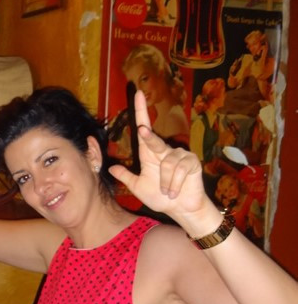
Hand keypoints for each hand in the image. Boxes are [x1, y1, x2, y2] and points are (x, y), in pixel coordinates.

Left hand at [108, 90, 211, 222]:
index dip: (141, 111)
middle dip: (148, 136)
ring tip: (168, 192)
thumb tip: (111, 167)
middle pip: (154, 139)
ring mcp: (179, 155)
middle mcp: (164, 150)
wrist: (180, 209)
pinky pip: (179, 170)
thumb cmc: (161, 198)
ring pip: (166, 164)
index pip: (144, 129)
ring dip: (165, 183)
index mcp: (150, 154)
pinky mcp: (192, 162)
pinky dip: (174, 184)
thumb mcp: (138, 187)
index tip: (138, 94)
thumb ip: (126, 177)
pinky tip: (176, 191)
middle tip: (142, 131)